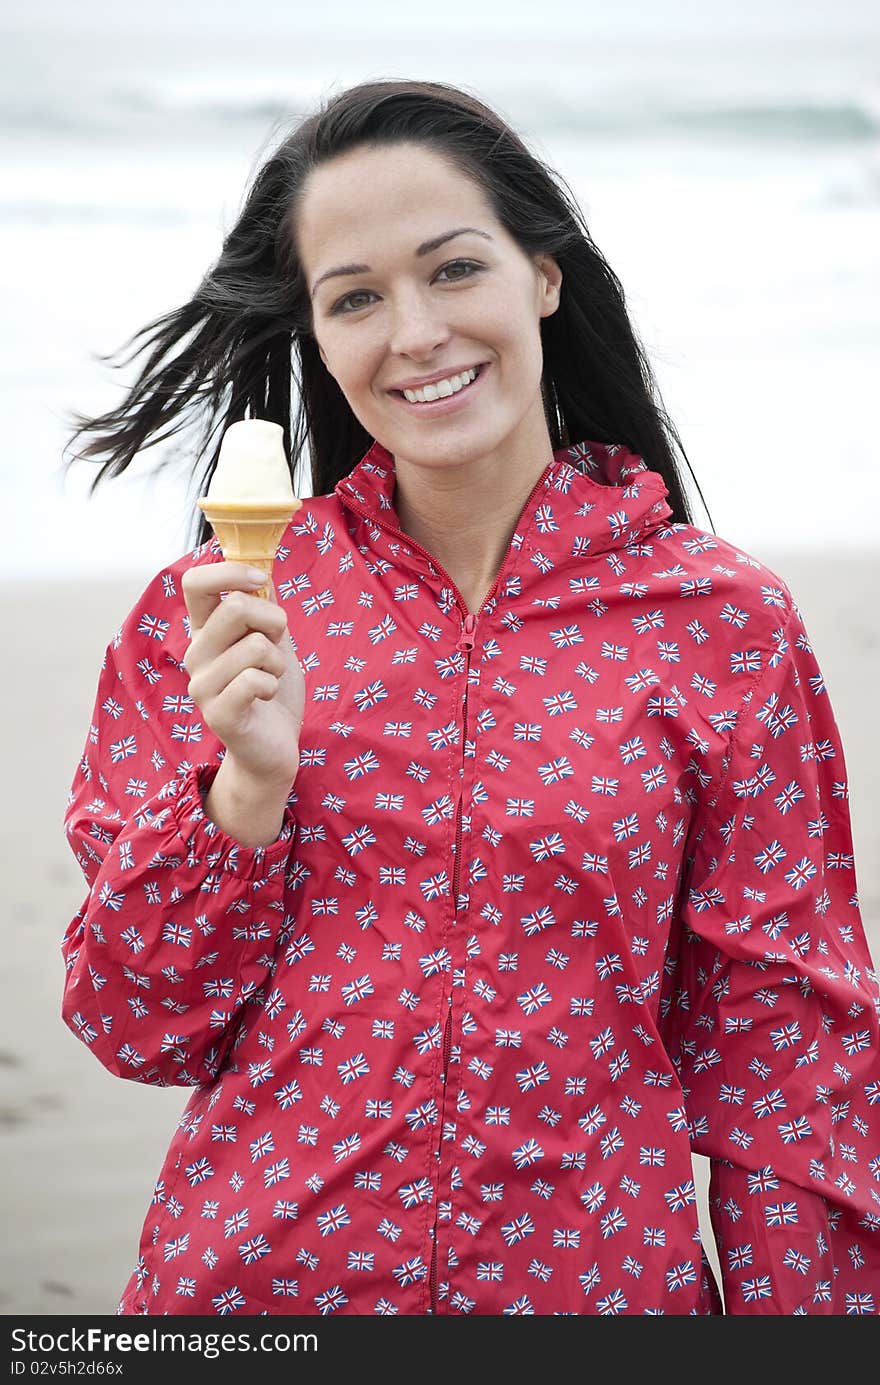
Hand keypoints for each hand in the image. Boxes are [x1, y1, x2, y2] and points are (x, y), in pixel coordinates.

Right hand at [182, 561, 303, 790]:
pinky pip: (255, 680)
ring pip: (255, 646)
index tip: (262, 581)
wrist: (275, 747)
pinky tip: (266, 699)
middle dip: (274, 620)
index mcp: (205, 631)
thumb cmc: (273, 691)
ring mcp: (202, 685)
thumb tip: (262, 566)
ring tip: (270, 679)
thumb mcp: (273, 641)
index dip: (230, 571)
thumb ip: (263, 608)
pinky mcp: (217, 714)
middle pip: (235, 607)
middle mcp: (196, 654)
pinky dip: (273, 685)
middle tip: (277, 645)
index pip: (195, 582)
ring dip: (278, 662)